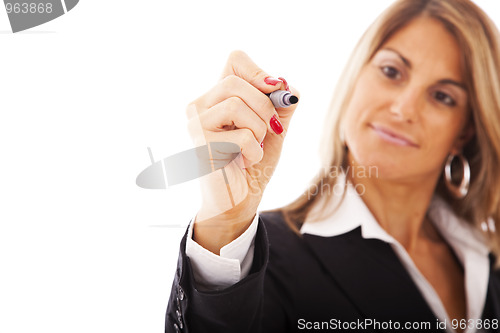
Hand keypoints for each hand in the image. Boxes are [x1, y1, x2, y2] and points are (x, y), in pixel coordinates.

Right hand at [186, 50, 299, 252]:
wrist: (242, 198)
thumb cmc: (254, 160)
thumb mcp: (275, 126)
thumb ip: (281, 103)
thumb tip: (285, 86)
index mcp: (219, 95)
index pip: (235, 59)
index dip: (259, 73)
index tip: (275, 93)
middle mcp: (201, 104)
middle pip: (236, 82)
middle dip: (265, 107)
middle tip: (269, 129)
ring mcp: (196, 124)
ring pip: (235, 105)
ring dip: (259, 129)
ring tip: (254, 146)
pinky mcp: (200, 145)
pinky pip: (240, 136)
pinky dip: (254, 151)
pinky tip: (245, 161)